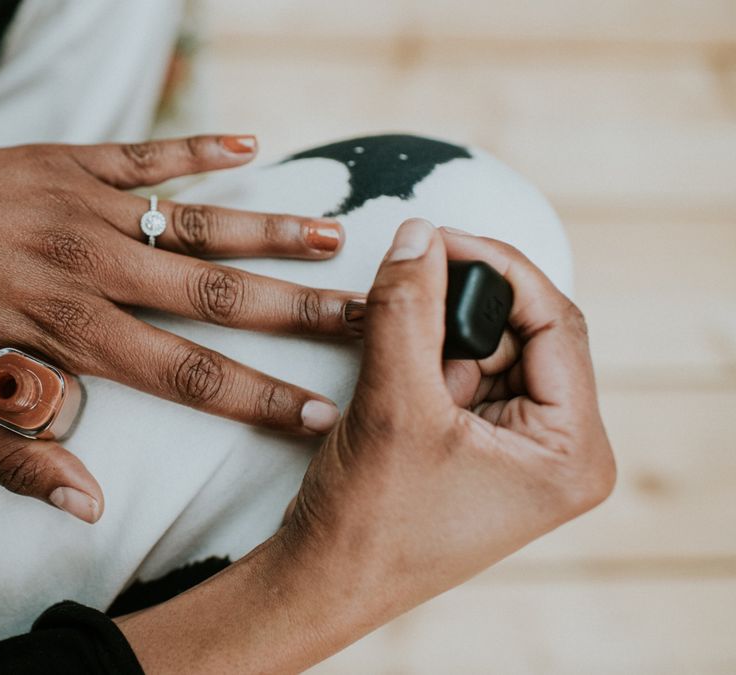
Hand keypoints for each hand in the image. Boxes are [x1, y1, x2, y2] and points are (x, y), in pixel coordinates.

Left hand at [0, 133, 362, 521]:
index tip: (324, 416)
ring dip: (271, 233)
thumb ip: (16, 457)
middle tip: (369, 321)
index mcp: (68, 332)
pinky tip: (252, 145)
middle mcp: (92, 266)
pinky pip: (148, 153)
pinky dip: (200, 148)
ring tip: (337, 241)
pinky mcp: (68, 161)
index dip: (261, 400)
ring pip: (199, 223)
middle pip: (218, 297)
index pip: (189, 376)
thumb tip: (89, 505)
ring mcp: (84, 206)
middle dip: (301, 315)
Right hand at [286, 218, 615, 637]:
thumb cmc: (369, 522)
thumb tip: (418, 233)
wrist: (323, 583)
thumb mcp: (392, 404)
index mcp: (572, 452)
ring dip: (434, 334)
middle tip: (403, 283)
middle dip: (458, 308)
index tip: (438, 235)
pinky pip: (462, 376)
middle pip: (522, 333)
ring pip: (486, 350)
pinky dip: (424, 359)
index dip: (498, 268)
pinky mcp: (481, 449)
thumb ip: (408, 310)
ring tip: (388, 350)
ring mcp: (520, 452)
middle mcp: (559, 451)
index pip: (556, 324)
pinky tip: (389, 373)